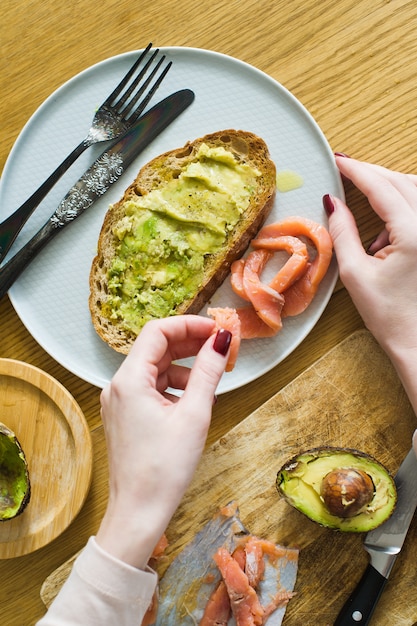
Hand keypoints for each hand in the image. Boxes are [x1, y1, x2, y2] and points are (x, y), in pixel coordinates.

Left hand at [96, 315, 230, 568]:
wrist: (138, 513)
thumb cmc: (164, 468)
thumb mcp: (195, 414)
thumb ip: (208, 371)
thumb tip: (222, 341)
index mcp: (129, 380)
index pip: (158, 331)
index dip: (189, 324)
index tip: (217, 329)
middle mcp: (118, 385)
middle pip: (156, 348)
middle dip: (190, 345)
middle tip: (221, 348)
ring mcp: (120, 401)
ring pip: (155, 368)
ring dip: (185, 368)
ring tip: (211, 381)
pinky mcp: (126, 416)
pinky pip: (152, 388)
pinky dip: (175, 387)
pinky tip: (195, 401)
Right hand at [324, 156, 416, 414]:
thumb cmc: (389, 315)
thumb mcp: (356, 274)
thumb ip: (343, 233)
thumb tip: (332, 204)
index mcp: (414, 234)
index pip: (382, 188)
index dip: (357, 171)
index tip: (338, 161)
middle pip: (403, 181)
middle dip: (374, 173)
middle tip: (347, 171)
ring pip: (416, 190)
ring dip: (390, 187)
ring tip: (365, 196)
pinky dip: (403, 206)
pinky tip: (386, 232)